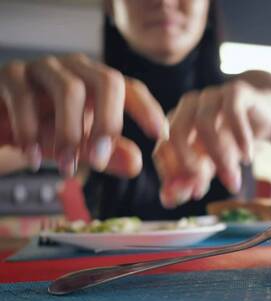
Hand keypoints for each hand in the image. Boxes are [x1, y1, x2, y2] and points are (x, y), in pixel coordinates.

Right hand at [0, 54, 166, 176]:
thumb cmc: (44, 129)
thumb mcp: (79, 146)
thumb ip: (108, 154)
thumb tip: (137, 163)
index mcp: (97, 83)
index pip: (130, 89)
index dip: (147, 109)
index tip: (159, 136)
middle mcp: (76, 69)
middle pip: (107, 82)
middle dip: (109, 122)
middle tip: (100, 159)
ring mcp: (44, 68)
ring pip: (69, 89)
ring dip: (69, 133)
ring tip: (66, 166)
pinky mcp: (10, 74)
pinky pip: (24, 96)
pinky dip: (30, 130)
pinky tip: (33, 157)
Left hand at [153, 80, 270, 207]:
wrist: (268, 118)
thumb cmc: (234, 142)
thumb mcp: (211, 166)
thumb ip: (190, 181)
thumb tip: (167, 200)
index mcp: (177, 123)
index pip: (163, 148)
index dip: (172, 173)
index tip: (188, 194)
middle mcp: (189, 106)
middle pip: (176, 132)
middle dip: (188, 164)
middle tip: (202, 189)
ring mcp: (212, 95)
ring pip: (205, 124)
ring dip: (218, 157)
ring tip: (232, 179)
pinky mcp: (236, 90)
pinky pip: (232, 111)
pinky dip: (239, 136)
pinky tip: (247, 157)